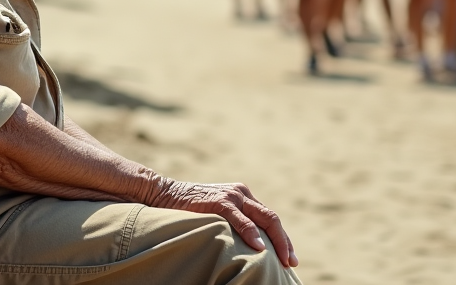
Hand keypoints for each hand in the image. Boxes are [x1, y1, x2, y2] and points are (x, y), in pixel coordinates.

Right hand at [148, 179, 296, 266]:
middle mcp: (242, 193)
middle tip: (291, 262)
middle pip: (272, 218)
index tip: (289, 257)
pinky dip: (252, 233)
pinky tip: (259, 247)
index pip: (269, 219)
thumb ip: (233, 223)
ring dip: (276, 240)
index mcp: (243, 197)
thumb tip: (248, 248)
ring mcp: (232, 196)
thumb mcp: (217, 215)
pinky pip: (241, 219)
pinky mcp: (220, 201)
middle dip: (284, 242)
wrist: (164, 192)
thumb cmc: (189, 209)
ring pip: (264, 218)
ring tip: (283, 258)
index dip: (281, 239)